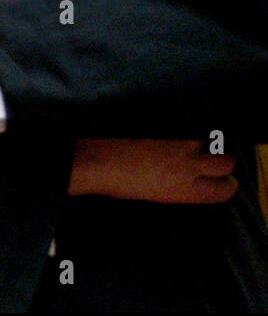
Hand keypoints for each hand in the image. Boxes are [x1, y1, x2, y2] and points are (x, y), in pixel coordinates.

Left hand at [68, 138, 236, 203]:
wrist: (90, 158)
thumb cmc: (114, 179)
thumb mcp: (156, 194)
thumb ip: (181, 185)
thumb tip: (192, 176)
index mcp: (187, 191)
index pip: (227, 188)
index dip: (222, 182)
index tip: (214, 177)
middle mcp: (190, 165)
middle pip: (226, 161)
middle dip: (216, 157)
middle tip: (197, 154)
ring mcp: (181, 141)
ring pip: (213, 138)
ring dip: (201, 138)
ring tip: (177, 140)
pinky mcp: (170, 122)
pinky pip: (190, 121)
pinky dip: (183, 124)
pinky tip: (167, 128)